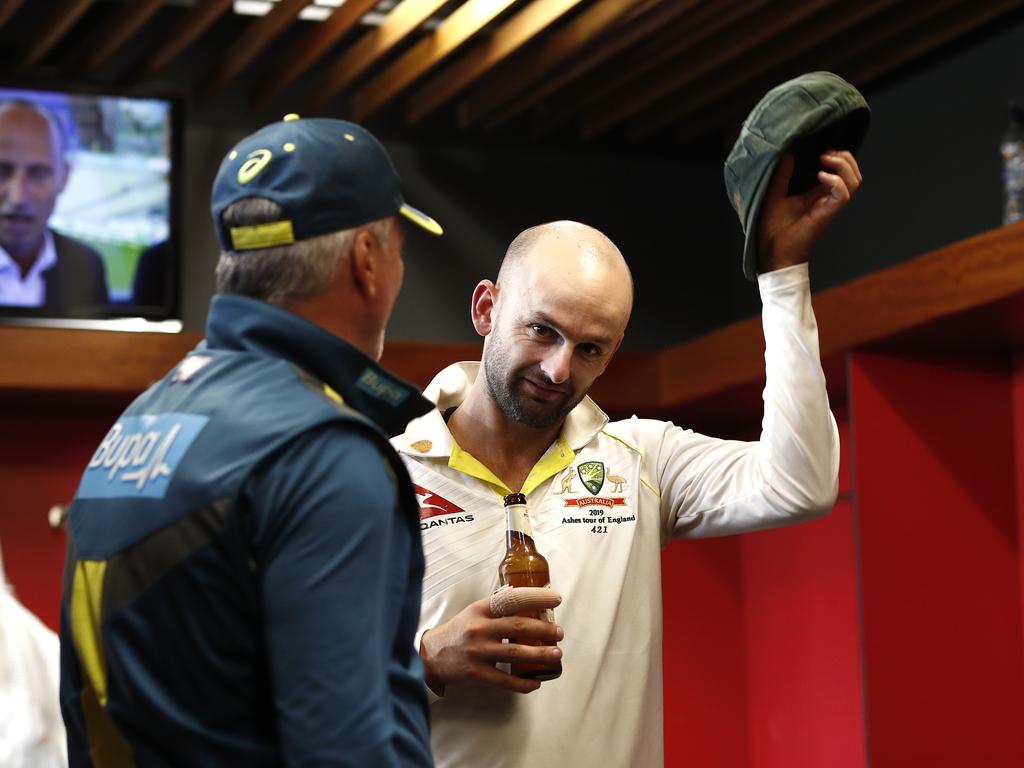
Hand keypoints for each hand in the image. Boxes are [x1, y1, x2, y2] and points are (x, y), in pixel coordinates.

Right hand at [419, 593, 562, 695]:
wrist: (430, 656)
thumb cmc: (458, 631)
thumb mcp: (473, 611)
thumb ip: (496, 605)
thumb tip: (522, 595)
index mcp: (480, 610)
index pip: (512, 599)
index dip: (536, 598)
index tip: (555, 599)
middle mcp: (479, 629)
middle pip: (517, 627)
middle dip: (543, 630)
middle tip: (559, 633)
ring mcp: (477, 652)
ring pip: (515, 653)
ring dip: (539, 654)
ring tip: (556, 654)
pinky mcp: (475, 673)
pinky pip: (504, 680)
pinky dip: (522, 683)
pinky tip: (536, 682)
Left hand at [757, 150, 862, 272]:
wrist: (771, 253)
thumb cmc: (772, 228)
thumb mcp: (773, 194)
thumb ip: (782, 175)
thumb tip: (787, 153)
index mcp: (816, 194)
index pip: (839, 171)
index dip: (837, 157)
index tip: (820, 149)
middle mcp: (826, 199)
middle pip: (853, 174)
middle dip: (845, 158)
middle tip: (826, 153)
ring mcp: (829, 206)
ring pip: (854, 182)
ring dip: (844, 166)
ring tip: (825, 160)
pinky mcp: (827, 214)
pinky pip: (844, 195)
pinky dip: (837, 182)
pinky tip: (821, 176)